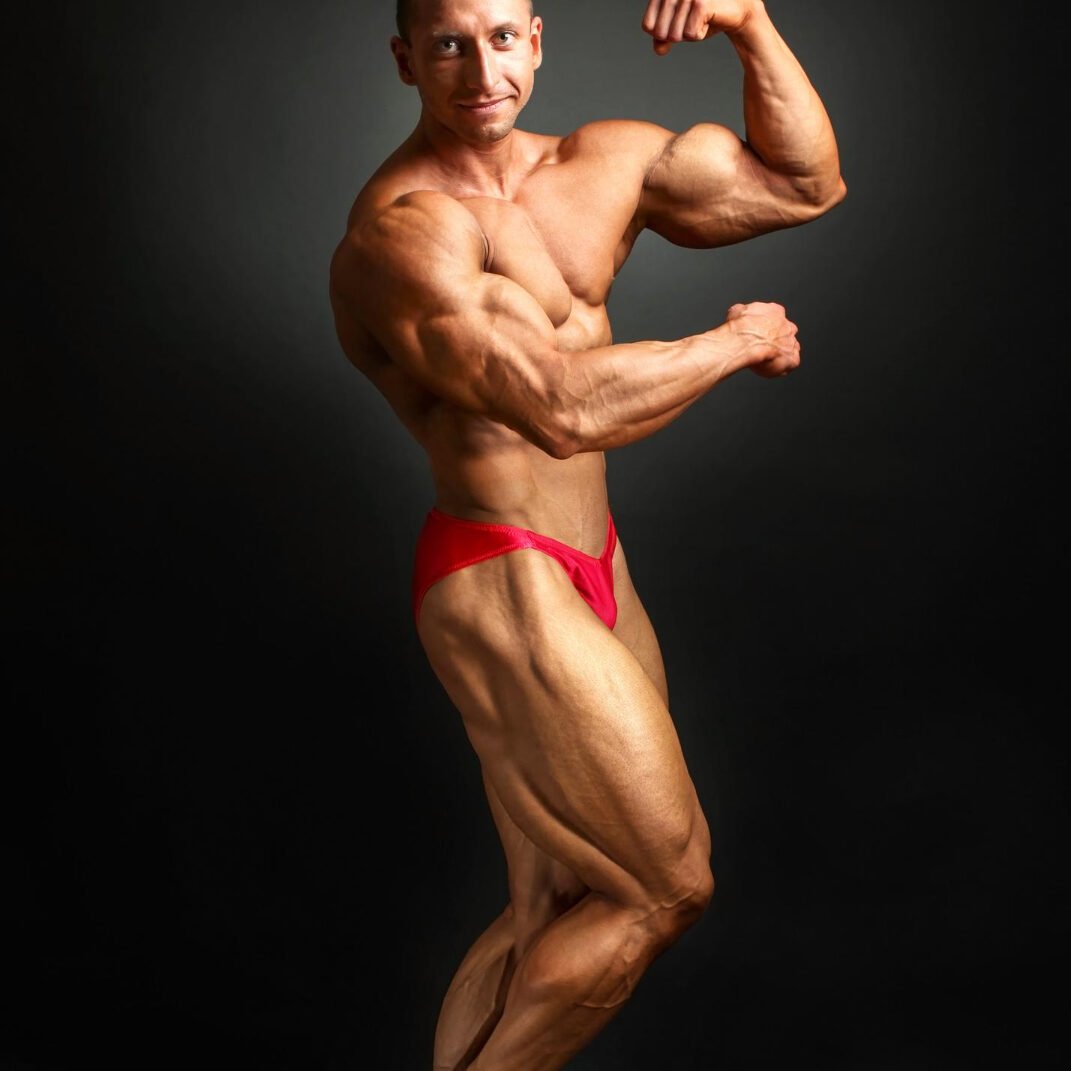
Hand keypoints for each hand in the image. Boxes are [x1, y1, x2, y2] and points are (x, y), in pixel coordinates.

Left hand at [641, 0, 758, 55]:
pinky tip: (709, 19)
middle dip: (677, 35)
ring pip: (675, 35)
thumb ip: (663, 37)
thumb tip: (659, 50)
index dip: (661, 33)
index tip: (679, 22)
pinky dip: (700, 34)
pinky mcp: (700, 3)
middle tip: (693, 21)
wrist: (734, 11)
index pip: (647, 26)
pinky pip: (690, 35)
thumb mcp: (680, 27)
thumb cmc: (704, 16)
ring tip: (701, 19)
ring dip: (690, 34)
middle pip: (660, 33)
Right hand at [725, 301, 800, 377]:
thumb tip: (737, 313)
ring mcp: (790, 342)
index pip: (777, 315)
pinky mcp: (792, 358)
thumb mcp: (736, 312)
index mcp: (775, 312)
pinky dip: (784, 366)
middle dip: (778, 337)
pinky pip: (792, 362)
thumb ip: (742, 313)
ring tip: (768, 358)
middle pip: (787, 331)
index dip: (768, 324)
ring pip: (791, 347)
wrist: (744, 343)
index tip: (760, 330)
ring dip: (782, 352)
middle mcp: (786, 326)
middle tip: (764, 345)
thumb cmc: (740, 328)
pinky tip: (772, 367)